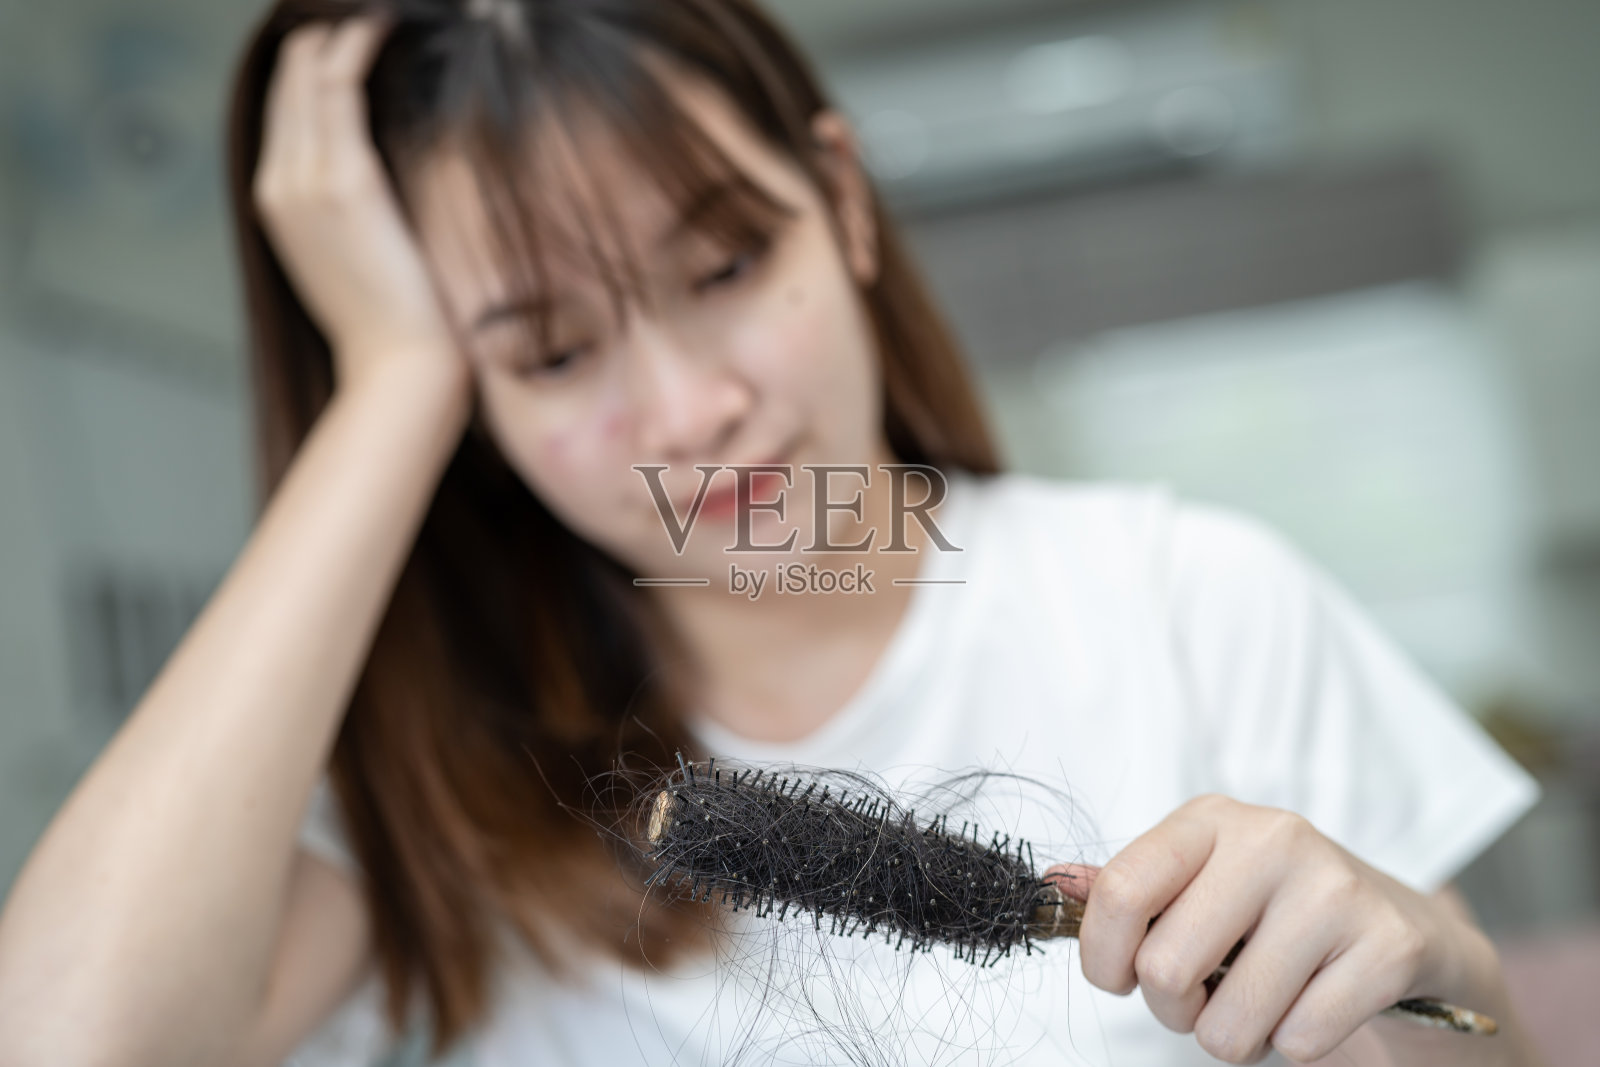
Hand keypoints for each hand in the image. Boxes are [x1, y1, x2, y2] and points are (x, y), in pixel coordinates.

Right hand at [252, 14, 467, 396]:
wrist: (401, 374)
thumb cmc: (400, 327)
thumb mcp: (364, 256)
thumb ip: (359, 208)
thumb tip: (390, 175)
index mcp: (279, 201)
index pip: (286, 103)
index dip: (316, 57)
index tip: (357, 27)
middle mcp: (280, 183)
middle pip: (289, 77)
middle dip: (326, 32)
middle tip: (369, 9)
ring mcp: (305, 181)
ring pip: (309, 71)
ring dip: (343, 29)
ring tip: (381, 8)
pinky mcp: (346, 181)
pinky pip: (340, 85)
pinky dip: (359, 43)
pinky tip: (384, 21)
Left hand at [1051, 794, 1486, 1063]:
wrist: (1407, 930)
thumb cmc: (1279, 913)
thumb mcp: (1202, 883)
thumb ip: (1129, 890)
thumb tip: (1053, 886)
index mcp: (1210, 821)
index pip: (1120, 892)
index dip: (1102, 958)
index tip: (1118, 980)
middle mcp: (1272, 840)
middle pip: (1167, 968)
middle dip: (1175, 1011)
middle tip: (1206, 998)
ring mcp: (1334, 889)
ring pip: (1231, 1023)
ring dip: (1237, 1036)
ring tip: (1266, 999)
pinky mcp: (1388, 945)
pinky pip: (1300, 1041)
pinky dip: (1298, 1045)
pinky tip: (1317, 1003)